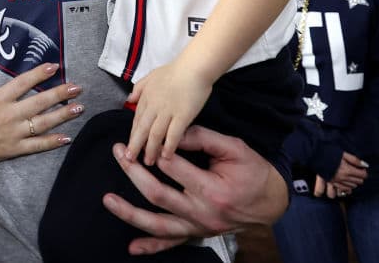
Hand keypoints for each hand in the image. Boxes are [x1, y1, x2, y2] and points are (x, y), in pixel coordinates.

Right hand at [0, 40, 83, 172]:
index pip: (22, 83)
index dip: (39, 74)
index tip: (54, 66)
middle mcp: (8, 116)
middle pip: (39, 103)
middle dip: (60, 94)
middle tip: (77, 88)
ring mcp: (13, 134)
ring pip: (42, 123)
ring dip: (62, 115)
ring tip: (79, 108)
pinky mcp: (14, 149)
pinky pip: (36, 145)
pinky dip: (52, 142)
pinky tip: (66, 137)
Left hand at [102, 126, 287, 255]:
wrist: (270, 202)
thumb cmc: (253, 173)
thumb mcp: (234, 148)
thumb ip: (203, 138)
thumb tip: (174, 130)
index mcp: (212, 190)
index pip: (174, 168)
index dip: (157, 150)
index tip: (147, 136)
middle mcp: (202, 213)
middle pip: (158, 194)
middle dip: (133, 172)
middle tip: (119, 153)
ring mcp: (197, 227)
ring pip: (157, 224)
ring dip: (129, 212)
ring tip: (107, 199)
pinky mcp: (196, 234)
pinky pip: (170, 243)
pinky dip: (150, 247)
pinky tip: (132, 247)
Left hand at [126, 61, 211, 164]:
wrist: (194, 67)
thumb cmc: (174, 70)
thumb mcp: (151, 76)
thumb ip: (139, 88)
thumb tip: (129, 100)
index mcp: (146, 97)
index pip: (136, 119)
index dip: (133, 135)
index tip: (130, 147)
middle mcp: (154, 105)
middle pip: (141, 129)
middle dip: (135, 146)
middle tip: (130, 160)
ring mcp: (167, 111)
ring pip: (155, 134)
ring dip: (151, 149)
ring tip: (149, 162)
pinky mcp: (183, 115)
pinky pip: (173, 134)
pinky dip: (169, 146)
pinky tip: (166, 156)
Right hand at [316, 153, 366, 196]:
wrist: (316, 155)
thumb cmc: (329, 152)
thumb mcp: (344, 154)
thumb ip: (355, 160)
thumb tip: (365, 165)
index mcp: (347, 169)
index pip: (362, 175)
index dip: (363, 171)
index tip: (361, 168)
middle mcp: (343, 177)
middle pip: (358, 181)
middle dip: (359, 176)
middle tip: (356, 171)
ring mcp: (337, 181)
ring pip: (352, 186)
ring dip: (354, 181)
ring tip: (351, 175)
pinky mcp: (332, 183)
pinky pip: (344, 189)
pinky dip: (347, 187)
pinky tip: (346, 182)